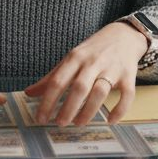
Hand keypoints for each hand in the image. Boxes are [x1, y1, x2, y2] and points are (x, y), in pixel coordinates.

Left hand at [23, 22, 143, 125]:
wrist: (123, 35)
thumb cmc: (93, 51)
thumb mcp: (71, 59)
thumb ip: (52, 77)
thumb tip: (28, 93)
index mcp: (75, 58)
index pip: (58, 81)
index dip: (47, 101)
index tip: (40, 118)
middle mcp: (93, 62)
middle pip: (79, 87)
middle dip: (68, 108)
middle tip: (59, 123)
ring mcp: (112, 68)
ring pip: (100, 92)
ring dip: (89, 111)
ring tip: (79, 123)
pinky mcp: (129, 75)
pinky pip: (127, 95)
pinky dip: (119, 110)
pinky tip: (110, 121)